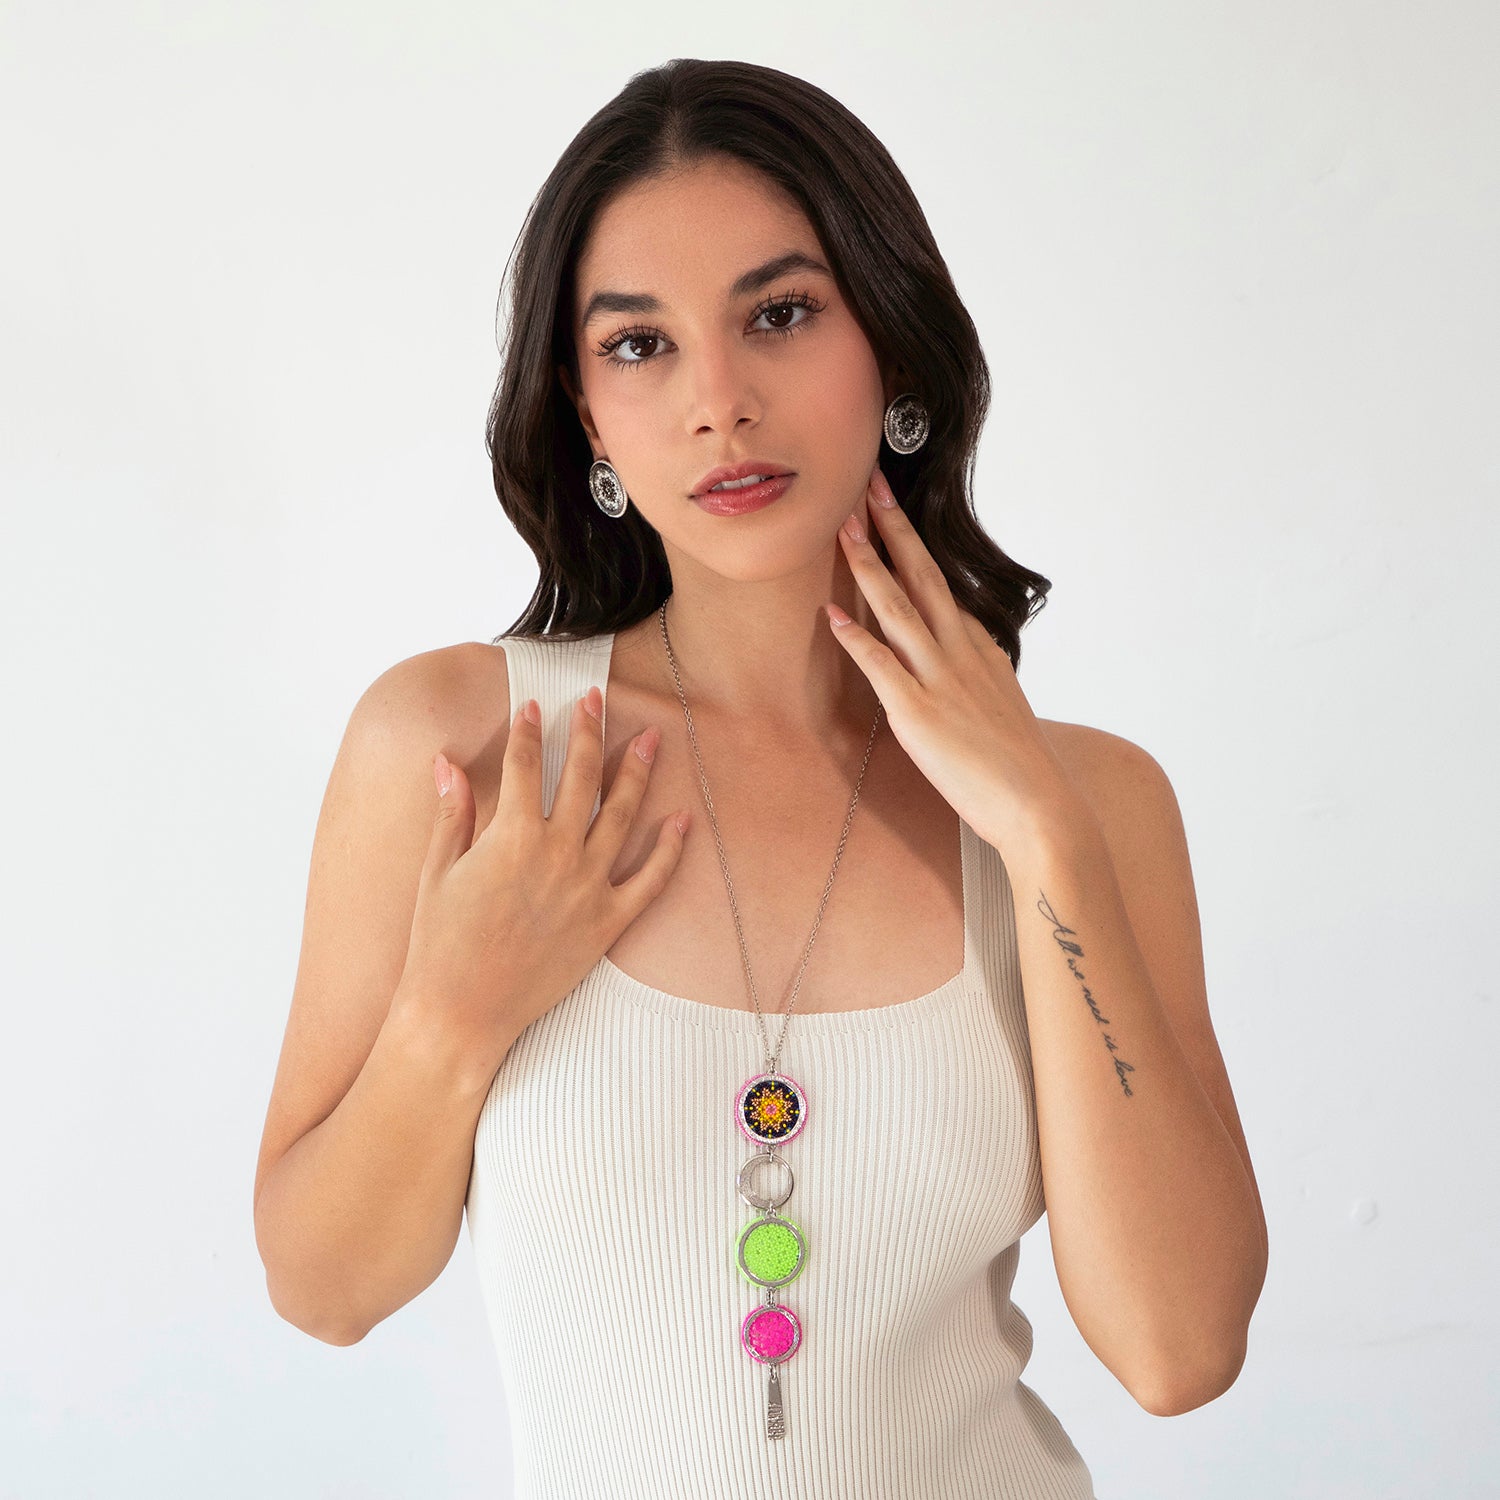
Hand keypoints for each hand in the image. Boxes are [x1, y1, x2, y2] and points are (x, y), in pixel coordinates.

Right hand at [395, 690, 689, 1065]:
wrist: (461, 1012)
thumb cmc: (439, 944)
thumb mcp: (437, 872)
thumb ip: (452, 813)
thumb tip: (446, 762)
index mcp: (512, 836)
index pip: (525, 765)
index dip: (528, 730)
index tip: (533, 705)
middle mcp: (557, 854)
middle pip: (582, 776)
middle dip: (589, 730)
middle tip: (597, 699)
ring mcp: (588, 887)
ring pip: (623, 815)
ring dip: (638, 772)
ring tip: (650, 739)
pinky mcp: (608, 922)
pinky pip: (651, 880)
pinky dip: (671, 849)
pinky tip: (683, 819)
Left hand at [827, 465, 1087, 859]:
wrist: (1041, 808)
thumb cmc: (1019, 768)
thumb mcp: (1004, 707)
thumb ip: (985, 678)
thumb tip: (979, 662)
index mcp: (980, 651)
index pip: (941, 588)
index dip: (914, 546)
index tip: (894, 511)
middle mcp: (961, 654)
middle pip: (923, 577)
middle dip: (893, 529)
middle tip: (870, 487)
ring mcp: (941, 680)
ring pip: (899, 608)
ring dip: (868, 565)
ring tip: (842, 529)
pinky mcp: (919, 714)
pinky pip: (882, 666)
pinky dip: (856, 637)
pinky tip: (832, 614)